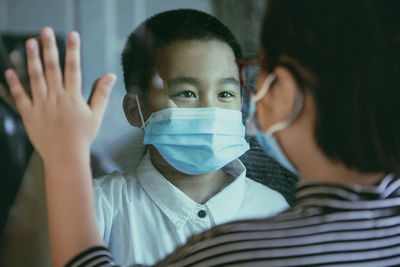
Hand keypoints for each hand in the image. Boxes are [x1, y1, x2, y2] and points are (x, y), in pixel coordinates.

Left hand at [4, 27, 115, 162]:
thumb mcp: (96, 115)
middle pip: (52, 68)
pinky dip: (15, 84)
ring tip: (29, 43)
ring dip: (32, 59)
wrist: (65, 156)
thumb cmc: (82, 137)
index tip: (72, 35)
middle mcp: (56, 98)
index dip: (73, 51)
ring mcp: (41, 105)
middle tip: (45, 31)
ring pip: (35, 78)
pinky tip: (10, 70)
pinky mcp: (29, 114)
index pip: (74, 69)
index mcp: (73, 97)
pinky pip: (20, 97)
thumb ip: (102, 94)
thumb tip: (110, 76)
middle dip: (49, 48)